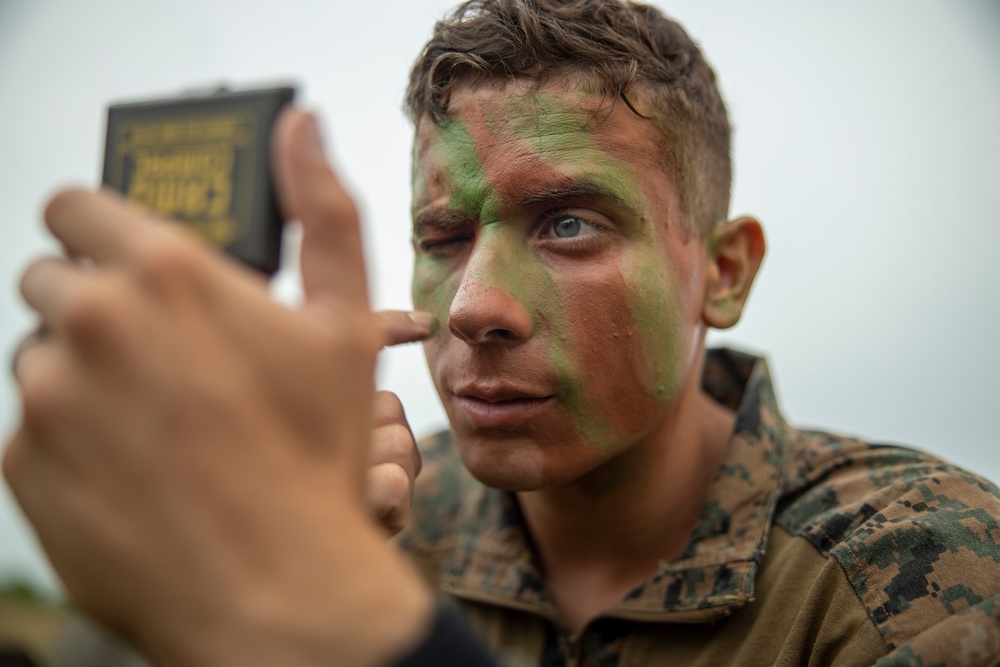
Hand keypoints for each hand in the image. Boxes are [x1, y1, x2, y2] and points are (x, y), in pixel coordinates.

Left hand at [3, 109, 431, 666]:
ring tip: (159, 425)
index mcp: (162, 272)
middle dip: (98, 307)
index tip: (124, 260)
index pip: (73, 205)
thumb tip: (304, 127)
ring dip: (87, 376)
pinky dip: (72, 440)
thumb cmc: (314, 454)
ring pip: (43, 358)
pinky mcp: (23, 463)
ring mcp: (48, 396)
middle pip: (53, 281)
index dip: (99, 229)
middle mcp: (90, 321)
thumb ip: (321, 212)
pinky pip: (33, 428)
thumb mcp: (344, 325)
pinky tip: (135, 470)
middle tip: (164, 360)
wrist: (274, 588)